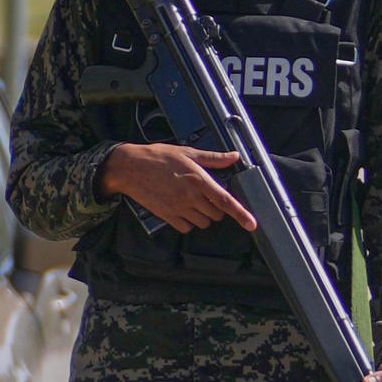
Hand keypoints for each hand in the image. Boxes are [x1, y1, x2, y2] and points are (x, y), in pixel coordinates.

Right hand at [99, 144, 254, 232]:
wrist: (129, 167)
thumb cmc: (158, 157)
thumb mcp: (187, 153)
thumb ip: (213, 158)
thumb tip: (234, 156)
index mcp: (198, 179)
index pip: (225, 200)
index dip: (241, 214)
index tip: (252, 224)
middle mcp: (191, 196)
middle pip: (216, 214)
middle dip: (216, 207)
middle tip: (205, 195)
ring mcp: (178, 208)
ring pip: (203, 222)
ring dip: (203, 216)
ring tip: (192, 201)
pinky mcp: (167, 216)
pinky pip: (186, 228)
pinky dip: (188, 223)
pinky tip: (182, 210)